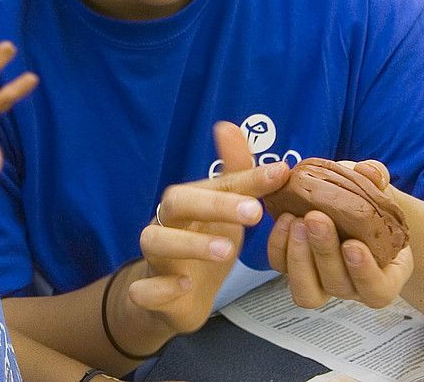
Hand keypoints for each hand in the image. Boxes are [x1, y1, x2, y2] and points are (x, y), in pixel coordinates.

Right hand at [129, 122, 289, 333]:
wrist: (171, 297)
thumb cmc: (201, 244)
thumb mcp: (222, 209)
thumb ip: (234, 174)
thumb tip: (229, 125)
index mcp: (187, 203)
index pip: (212, 184)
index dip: (244, 180)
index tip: (279, 175)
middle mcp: (165, 224)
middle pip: (175, 203)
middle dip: (213, 205)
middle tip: (254, 213)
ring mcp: (155, 258)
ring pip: (154, 241)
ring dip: (188, 244)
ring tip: (227, 251)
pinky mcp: (149, 293)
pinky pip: (144, 289)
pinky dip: (160, 287)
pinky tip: (184, 285)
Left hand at [267, 159, 413, 308]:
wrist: (348, 209)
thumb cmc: (369, 205)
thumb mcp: (379, 190)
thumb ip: (378, 179)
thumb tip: (370, 171)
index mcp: (385, 275)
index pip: (378, 290)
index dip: (365, 273)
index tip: (353, 245)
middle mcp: (353, 286)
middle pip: (338, 285)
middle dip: (325, 252)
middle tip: (316, 219)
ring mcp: (322, 282)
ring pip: (306, 289)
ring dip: (299, 256)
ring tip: (296, 221)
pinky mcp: (294, 269)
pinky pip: (282, 268)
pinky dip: (279, 246)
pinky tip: (283, 219)